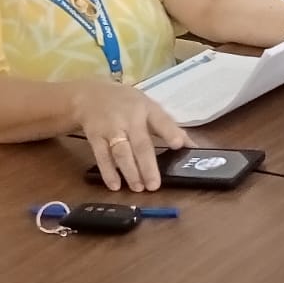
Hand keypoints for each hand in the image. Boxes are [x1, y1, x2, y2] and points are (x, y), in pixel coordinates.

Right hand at [73, 81, 189, 191]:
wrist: (90, 94)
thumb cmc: (127, 103)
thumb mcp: (149, 108)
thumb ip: (169, 127)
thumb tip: (193, 146)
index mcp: (147, 109)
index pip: (161, 120)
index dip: (170, 132)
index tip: (179, 144)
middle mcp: (129, 118)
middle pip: (140, 143)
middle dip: (148, 165)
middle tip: (154, 185)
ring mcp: (111, 128)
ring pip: (121, 152)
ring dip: (130, 172)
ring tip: (138, 188)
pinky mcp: (95, 137)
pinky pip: (102, 156)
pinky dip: (108, 172)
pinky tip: (115, 185)